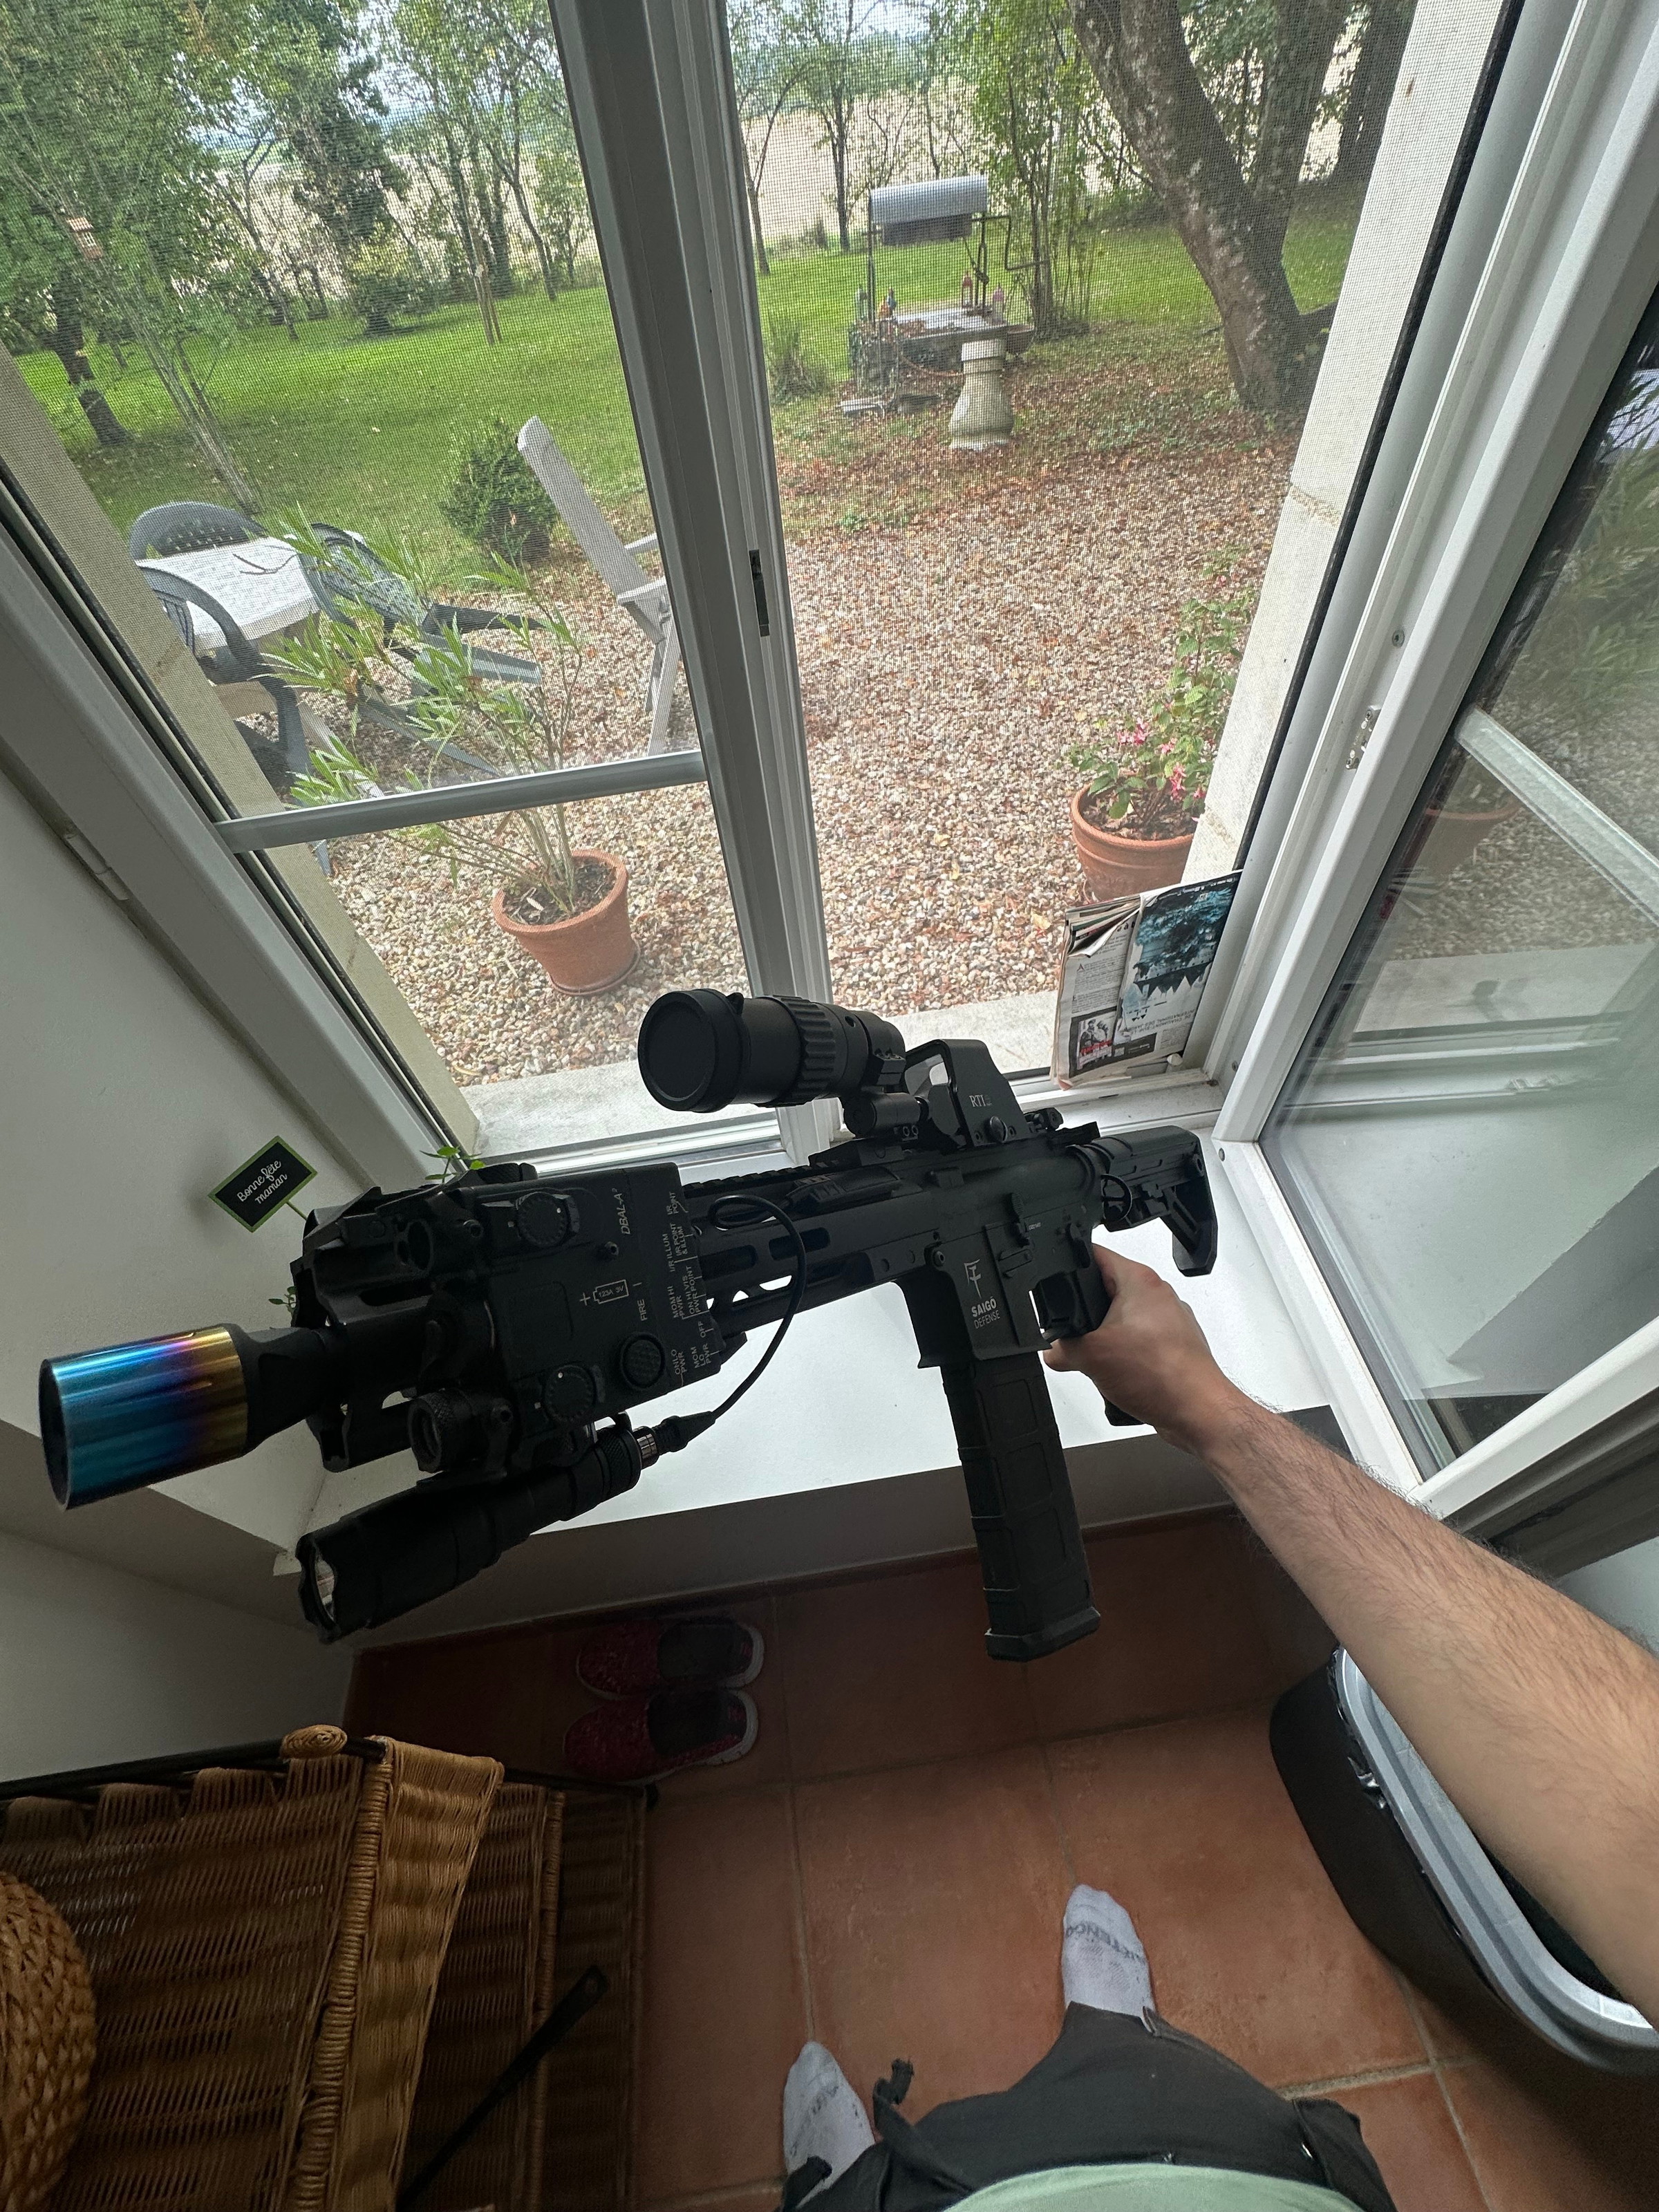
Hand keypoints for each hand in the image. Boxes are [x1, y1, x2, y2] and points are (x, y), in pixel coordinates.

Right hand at [1042, 1245, 1242, 1454]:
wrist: (1196, 1411)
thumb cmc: (1163, 1375)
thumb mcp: (1091, 1357)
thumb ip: (1062, 1348)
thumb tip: (1054, 1350)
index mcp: (1140, 1281)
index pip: (1096, 1254)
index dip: (1068, 1265)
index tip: (1056, 1283)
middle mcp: (1159, 1295)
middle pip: (1107, 1292)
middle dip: (1087, 1316)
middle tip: (1078, 1336)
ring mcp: (1169, 1321)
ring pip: (1123, 1321)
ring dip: (1106, 1341)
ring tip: (1102, 1362)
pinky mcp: (1174, 1345)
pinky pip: (1139, 1343)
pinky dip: (1126, 1358)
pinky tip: (1121, 1378)